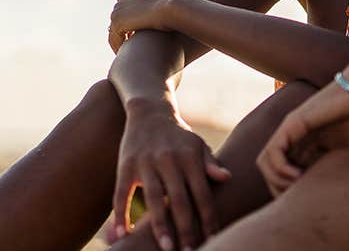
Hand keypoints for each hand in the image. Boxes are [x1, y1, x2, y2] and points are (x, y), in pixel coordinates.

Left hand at [109, 0, 183, 52]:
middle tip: (132, 48)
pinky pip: (113, 39)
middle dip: (124, 34)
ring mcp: (118, 10)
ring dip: (120, 42)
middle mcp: (122, 0)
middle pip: (118, 21)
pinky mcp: (117, 22)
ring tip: (129, 54)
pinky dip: (118, 48)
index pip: (127, 11)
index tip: (139, 37)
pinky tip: (128, 56)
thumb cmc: (179, 5)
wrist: (174, 9)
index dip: (132, 25)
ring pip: (114, 31)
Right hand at [109, 99, 231, 249]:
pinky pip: (121, 195)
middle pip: (179, 200)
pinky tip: (123, 235)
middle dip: (186, 228)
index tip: (213, 238)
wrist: (149, 111)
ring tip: (167, 248)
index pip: (202, 194)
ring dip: (160, 226)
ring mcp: (146, 164)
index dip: (208, 218)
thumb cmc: (179, 136)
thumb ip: (211, 164)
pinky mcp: (125, 166)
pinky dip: (121, 215)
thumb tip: (227, 177)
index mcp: (190, 159)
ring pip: (154, 199)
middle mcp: (170, 161)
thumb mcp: (198, 145)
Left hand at [256, 83, 348, 195]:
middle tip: (299, 199)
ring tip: (298, 187)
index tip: (306, 201)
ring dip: (277, 181)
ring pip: (265, 163)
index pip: (283, 174)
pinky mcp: (292, 124)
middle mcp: (292, 138)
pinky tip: (298, 176)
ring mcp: (289, 130)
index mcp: (304, 145)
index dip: (290, 192)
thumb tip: (336, 197)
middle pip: (270, 171)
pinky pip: (272, 152)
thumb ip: (337, 169)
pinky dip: (279, 169)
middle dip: (280, 190)